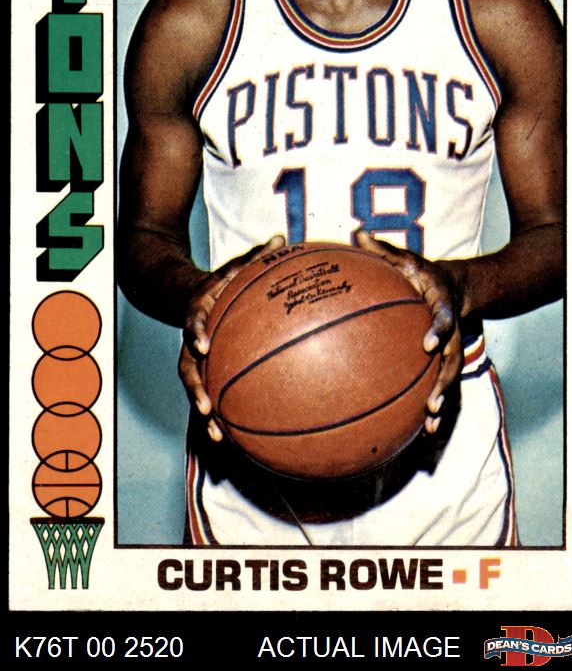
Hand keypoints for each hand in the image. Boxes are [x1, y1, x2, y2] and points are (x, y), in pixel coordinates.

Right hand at [177, 234, 285, 440]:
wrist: (185, 293)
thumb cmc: (220, 279)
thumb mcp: (235, 264)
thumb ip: (257, 255)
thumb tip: (282, 237)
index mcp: (198, 312)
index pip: (192, 322)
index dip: (195, 333)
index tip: (202, 345)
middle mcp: (192, 340)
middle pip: (186, 369)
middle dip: (195, 390)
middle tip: (207, 408)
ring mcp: (195, 359)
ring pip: (195, 389)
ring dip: (204, 413)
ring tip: (217, 437)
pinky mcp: (205, 372)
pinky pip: (210, 394)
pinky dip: (220, 416)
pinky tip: (235, 437)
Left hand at [355, 229, 462, 434]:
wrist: (459, 288)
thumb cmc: (421, 272)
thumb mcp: (407, 257)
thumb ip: (383, 249)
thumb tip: (355, 232)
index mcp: (442, 305)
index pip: (444, 318)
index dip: (438, 329)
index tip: (427, 342)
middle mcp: (451, 332)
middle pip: (452, 360)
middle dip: (444, 382)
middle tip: (431, 402)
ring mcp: (451, 350)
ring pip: (449, 380)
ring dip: (441, 402)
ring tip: (428, 424)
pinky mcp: (444, 363)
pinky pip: (440, 386)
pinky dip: (435, 408)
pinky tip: (422, 431)